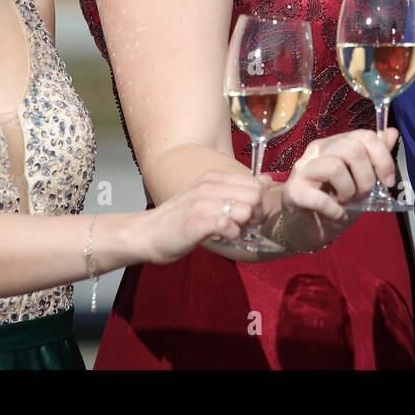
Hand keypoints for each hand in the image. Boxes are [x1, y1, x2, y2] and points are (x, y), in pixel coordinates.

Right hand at [144, 170, 269, 263]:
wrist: (147, 233)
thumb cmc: (181, 218)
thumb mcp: (211, 196)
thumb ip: (238, 189)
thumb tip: (267, 179)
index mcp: (214, 177)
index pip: (256, 184)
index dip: (259, 203)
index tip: (249, 215)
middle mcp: (209, 185)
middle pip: (256, 197)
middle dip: (255, 215)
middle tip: (242, 226)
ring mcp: (201, 203)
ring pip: (245, 211)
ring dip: (243, 227)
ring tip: (229, 232)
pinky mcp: (195, 223)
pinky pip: (229, 227)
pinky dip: (231, 236)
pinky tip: (220, 237)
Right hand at [279, 128, 398, 251]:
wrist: (305, 228)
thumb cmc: (334, 202)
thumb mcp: (360, 181)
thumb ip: (375, 158)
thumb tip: (392, 133)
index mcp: (335, 144)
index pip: (364, 136)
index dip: (383, 158)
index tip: (388, 181)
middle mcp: (317, 151)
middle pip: (352, 149)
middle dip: (366, 177)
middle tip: (362, 195)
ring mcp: (302, 169)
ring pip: (335, 167)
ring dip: (348, 191)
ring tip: (346, 202)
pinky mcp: (293, 191)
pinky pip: (319, 197)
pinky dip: (335, 210)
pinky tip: (338, 216)